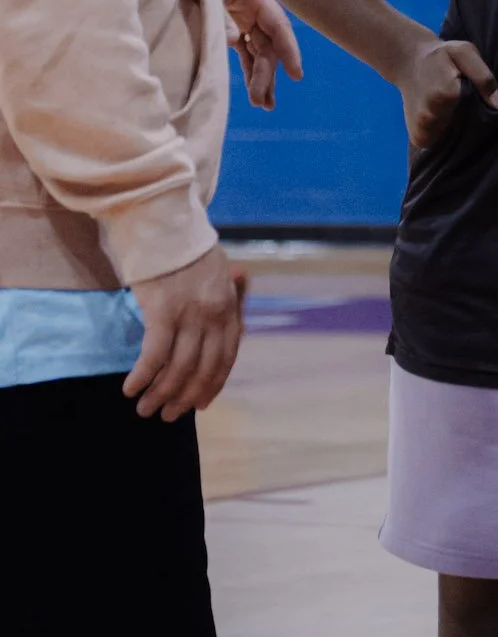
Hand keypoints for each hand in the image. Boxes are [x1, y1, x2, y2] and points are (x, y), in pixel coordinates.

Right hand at [125, 244, 243, 421]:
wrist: (164, 221)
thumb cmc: (185, 248)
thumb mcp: (215, 273)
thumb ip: (221, 302)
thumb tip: (222, 332)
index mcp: (228, 305)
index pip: (226, 357)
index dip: (212, 385)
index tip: (200, 405)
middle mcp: (213, 314)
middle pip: (202, 370)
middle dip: (184, 398)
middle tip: (166, 415)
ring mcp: (189, 313)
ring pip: (178, 369)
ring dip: (160, 394)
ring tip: (144, 408)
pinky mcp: (162, 311)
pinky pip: (153, 356)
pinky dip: (142, 377)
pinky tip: (130, 388)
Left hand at [219, 0, 303, 108]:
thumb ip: (217, 10)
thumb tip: (234, 40)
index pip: (277, 22)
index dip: (289, 48)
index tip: (297, 74)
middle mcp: (252, 4)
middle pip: (268, 42)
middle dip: (268, 73)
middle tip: (262, 102)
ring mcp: (242, 14)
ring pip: (259, 50)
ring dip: (262, 76)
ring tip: (263, 104)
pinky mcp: (231, 23)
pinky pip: (246, 50)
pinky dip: (250, 69)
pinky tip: (254, 90)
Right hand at [398, 33, 497, 147]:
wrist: (409, 61)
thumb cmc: (440, 56)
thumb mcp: (465, 53)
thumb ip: (483, 76)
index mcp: (445, 94)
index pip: (473, 114)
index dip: (478, 108)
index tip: (474, 96)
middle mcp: (430, 115)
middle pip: (463, 128)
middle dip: (467, 118)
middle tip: (462, 101)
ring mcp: (422, 129)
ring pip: (451, 138)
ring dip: (454, 127)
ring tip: (451, 108)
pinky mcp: (417, 138)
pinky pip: (438, 143)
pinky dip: (443, 134)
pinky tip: (443, 118)